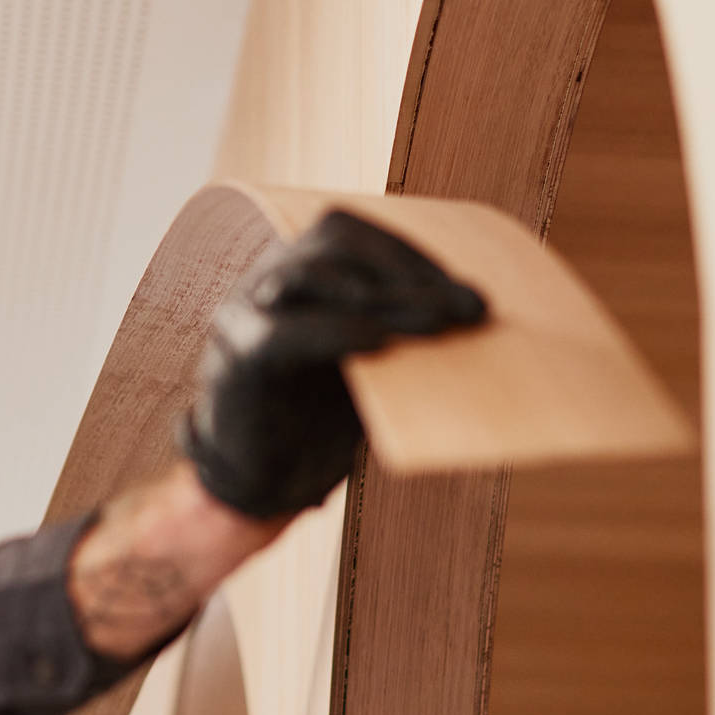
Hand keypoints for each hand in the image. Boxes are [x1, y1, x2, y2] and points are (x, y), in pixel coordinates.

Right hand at [178, 209, 486, 518]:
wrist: (263, 481)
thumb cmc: (322, 418)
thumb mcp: (370, 365)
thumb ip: (402, 333)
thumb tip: (475, 314)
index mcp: (299, 270)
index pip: (350, 233)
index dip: (410, 254)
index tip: (468, 292)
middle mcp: (267, 279)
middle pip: (334, 243)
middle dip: (409, 274)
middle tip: (471, 308)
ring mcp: (244, 313)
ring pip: (309, 277)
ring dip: (382, 297)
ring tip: (437, 323)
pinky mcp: (240, 359)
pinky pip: (284, 333)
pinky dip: (334, 332)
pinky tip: (378, 342)